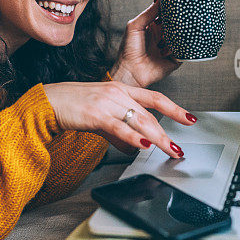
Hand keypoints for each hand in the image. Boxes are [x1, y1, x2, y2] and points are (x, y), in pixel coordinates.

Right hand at [42, 80, 196, 157]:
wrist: (49, 102)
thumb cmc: (73, 105)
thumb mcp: (101, 113)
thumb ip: (119, 129)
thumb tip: (134, 145)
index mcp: (121, 89)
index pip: (155, 98)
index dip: (175, 109)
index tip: (190, 119)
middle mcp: (117, 93)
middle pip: (150, 114)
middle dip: (167, 133)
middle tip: (178, 149)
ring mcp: (107, 102)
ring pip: (139, 120)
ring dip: (157, 138)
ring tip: (169, 150)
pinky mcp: (96, 114)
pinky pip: (119, 127)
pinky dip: (133, 137)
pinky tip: (144, 145)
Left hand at [110, 0, 181, 88]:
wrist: (131, 72)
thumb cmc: (128, 50)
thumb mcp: (135, 26)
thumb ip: (148, 13)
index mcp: (153, 26)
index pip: (165, 13)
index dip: (170, 6)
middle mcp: (163, 35)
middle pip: (176, 23)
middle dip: (178, 18)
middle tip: (180, 13)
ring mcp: (170, 46)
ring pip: (182, 35)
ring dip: (179, 32)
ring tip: (172, 32)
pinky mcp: (176, 58)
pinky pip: (185, 49)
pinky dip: (180, 46)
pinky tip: (171, 46)